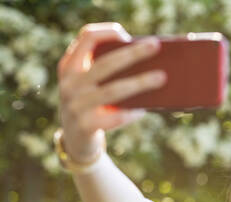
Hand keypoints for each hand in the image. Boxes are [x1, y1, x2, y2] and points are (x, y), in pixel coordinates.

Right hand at [57, 22, 166, 162]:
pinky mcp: (86, 126)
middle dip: (133, 53)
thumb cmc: (92, 104)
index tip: (127, 35)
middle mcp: (69, 84)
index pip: (86, 38)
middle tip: (156, 46)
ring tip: (161, 77)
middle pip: (105, 63)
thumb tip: (149, 61)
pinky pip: (115, 117)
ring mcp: (75, 106)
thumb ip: (107, 71)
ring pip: (113, 90)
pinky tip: (144, 109)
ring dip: (140, 82)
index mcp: (69, 66)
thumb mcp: (90, 84)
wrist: (75, 140)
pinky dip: (132, 112)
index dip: (107, 32)